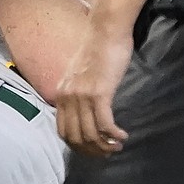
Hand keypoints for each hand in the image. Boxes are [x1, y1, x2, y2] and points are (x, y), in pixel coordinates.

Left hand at [55, 22, 131, 155]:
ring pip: (90, 134)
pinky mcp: (99, 92)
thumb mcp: (79, 74)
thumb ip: (77, 92)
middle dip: (92, 150)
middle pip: (75, 137)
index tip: (93, 149)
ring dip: (105, 145)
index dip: (78, 146)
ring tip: (117, 145)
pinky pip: (104, 124)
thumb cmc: (97, 50)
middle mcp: (68, 96)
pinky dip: (114, 135)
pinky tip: (123, 136)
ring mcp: (82, 95)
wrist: (105, 31)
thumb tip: (84, 112)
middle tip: (108, 152)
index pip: (62, 130)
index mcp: (61, 93)